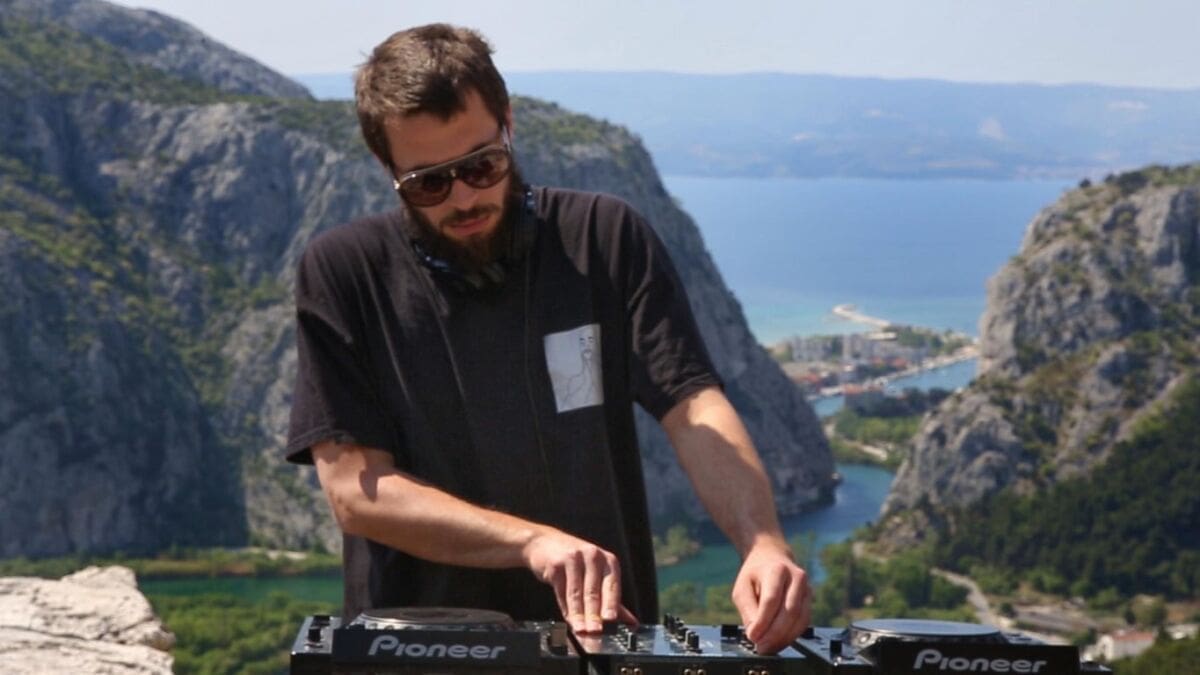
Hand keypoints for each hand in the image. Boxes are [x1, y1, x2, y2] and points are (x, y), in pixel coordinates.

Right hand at [523, 528, 637, 632]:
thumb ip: (613, 600)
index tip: (611, 621)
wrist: (544, 543)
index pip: (612, 586)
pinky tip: (569, 619)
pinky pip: (561, 591)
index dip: (611, 604)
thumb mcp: (597, 575)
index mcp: (607, 561)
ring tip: (580, 630)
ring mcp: (573, 558)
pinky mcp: (555, 565)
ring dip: (578, 615)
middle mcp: (592, 556)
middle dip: (594, 615)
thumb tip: (632, 623)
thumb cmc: (576, 562)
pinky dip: (566, 608)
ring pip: (576, 593)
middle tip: (595, 631)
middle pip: (593, 591)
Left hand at [730, 542, 810, 653]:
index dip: (763, 622)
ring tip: (768, 648)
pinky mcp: (810, 599)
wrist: (772, 558)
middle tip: (761, 648)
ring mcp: (807, 588)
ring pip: (800, 619)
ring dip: (784, 638)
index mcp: (777, 570)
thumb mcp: (742, 587)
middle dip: (774, 634)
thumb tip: (755, 633)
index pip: (771, 599)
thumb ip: (747, 609)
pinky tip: (779, 642)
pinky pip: (804, 622)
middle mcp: (796, 577)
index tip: (752, 637)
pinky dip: (792, 635)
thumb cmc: (755, 574)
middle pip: (789, 611)